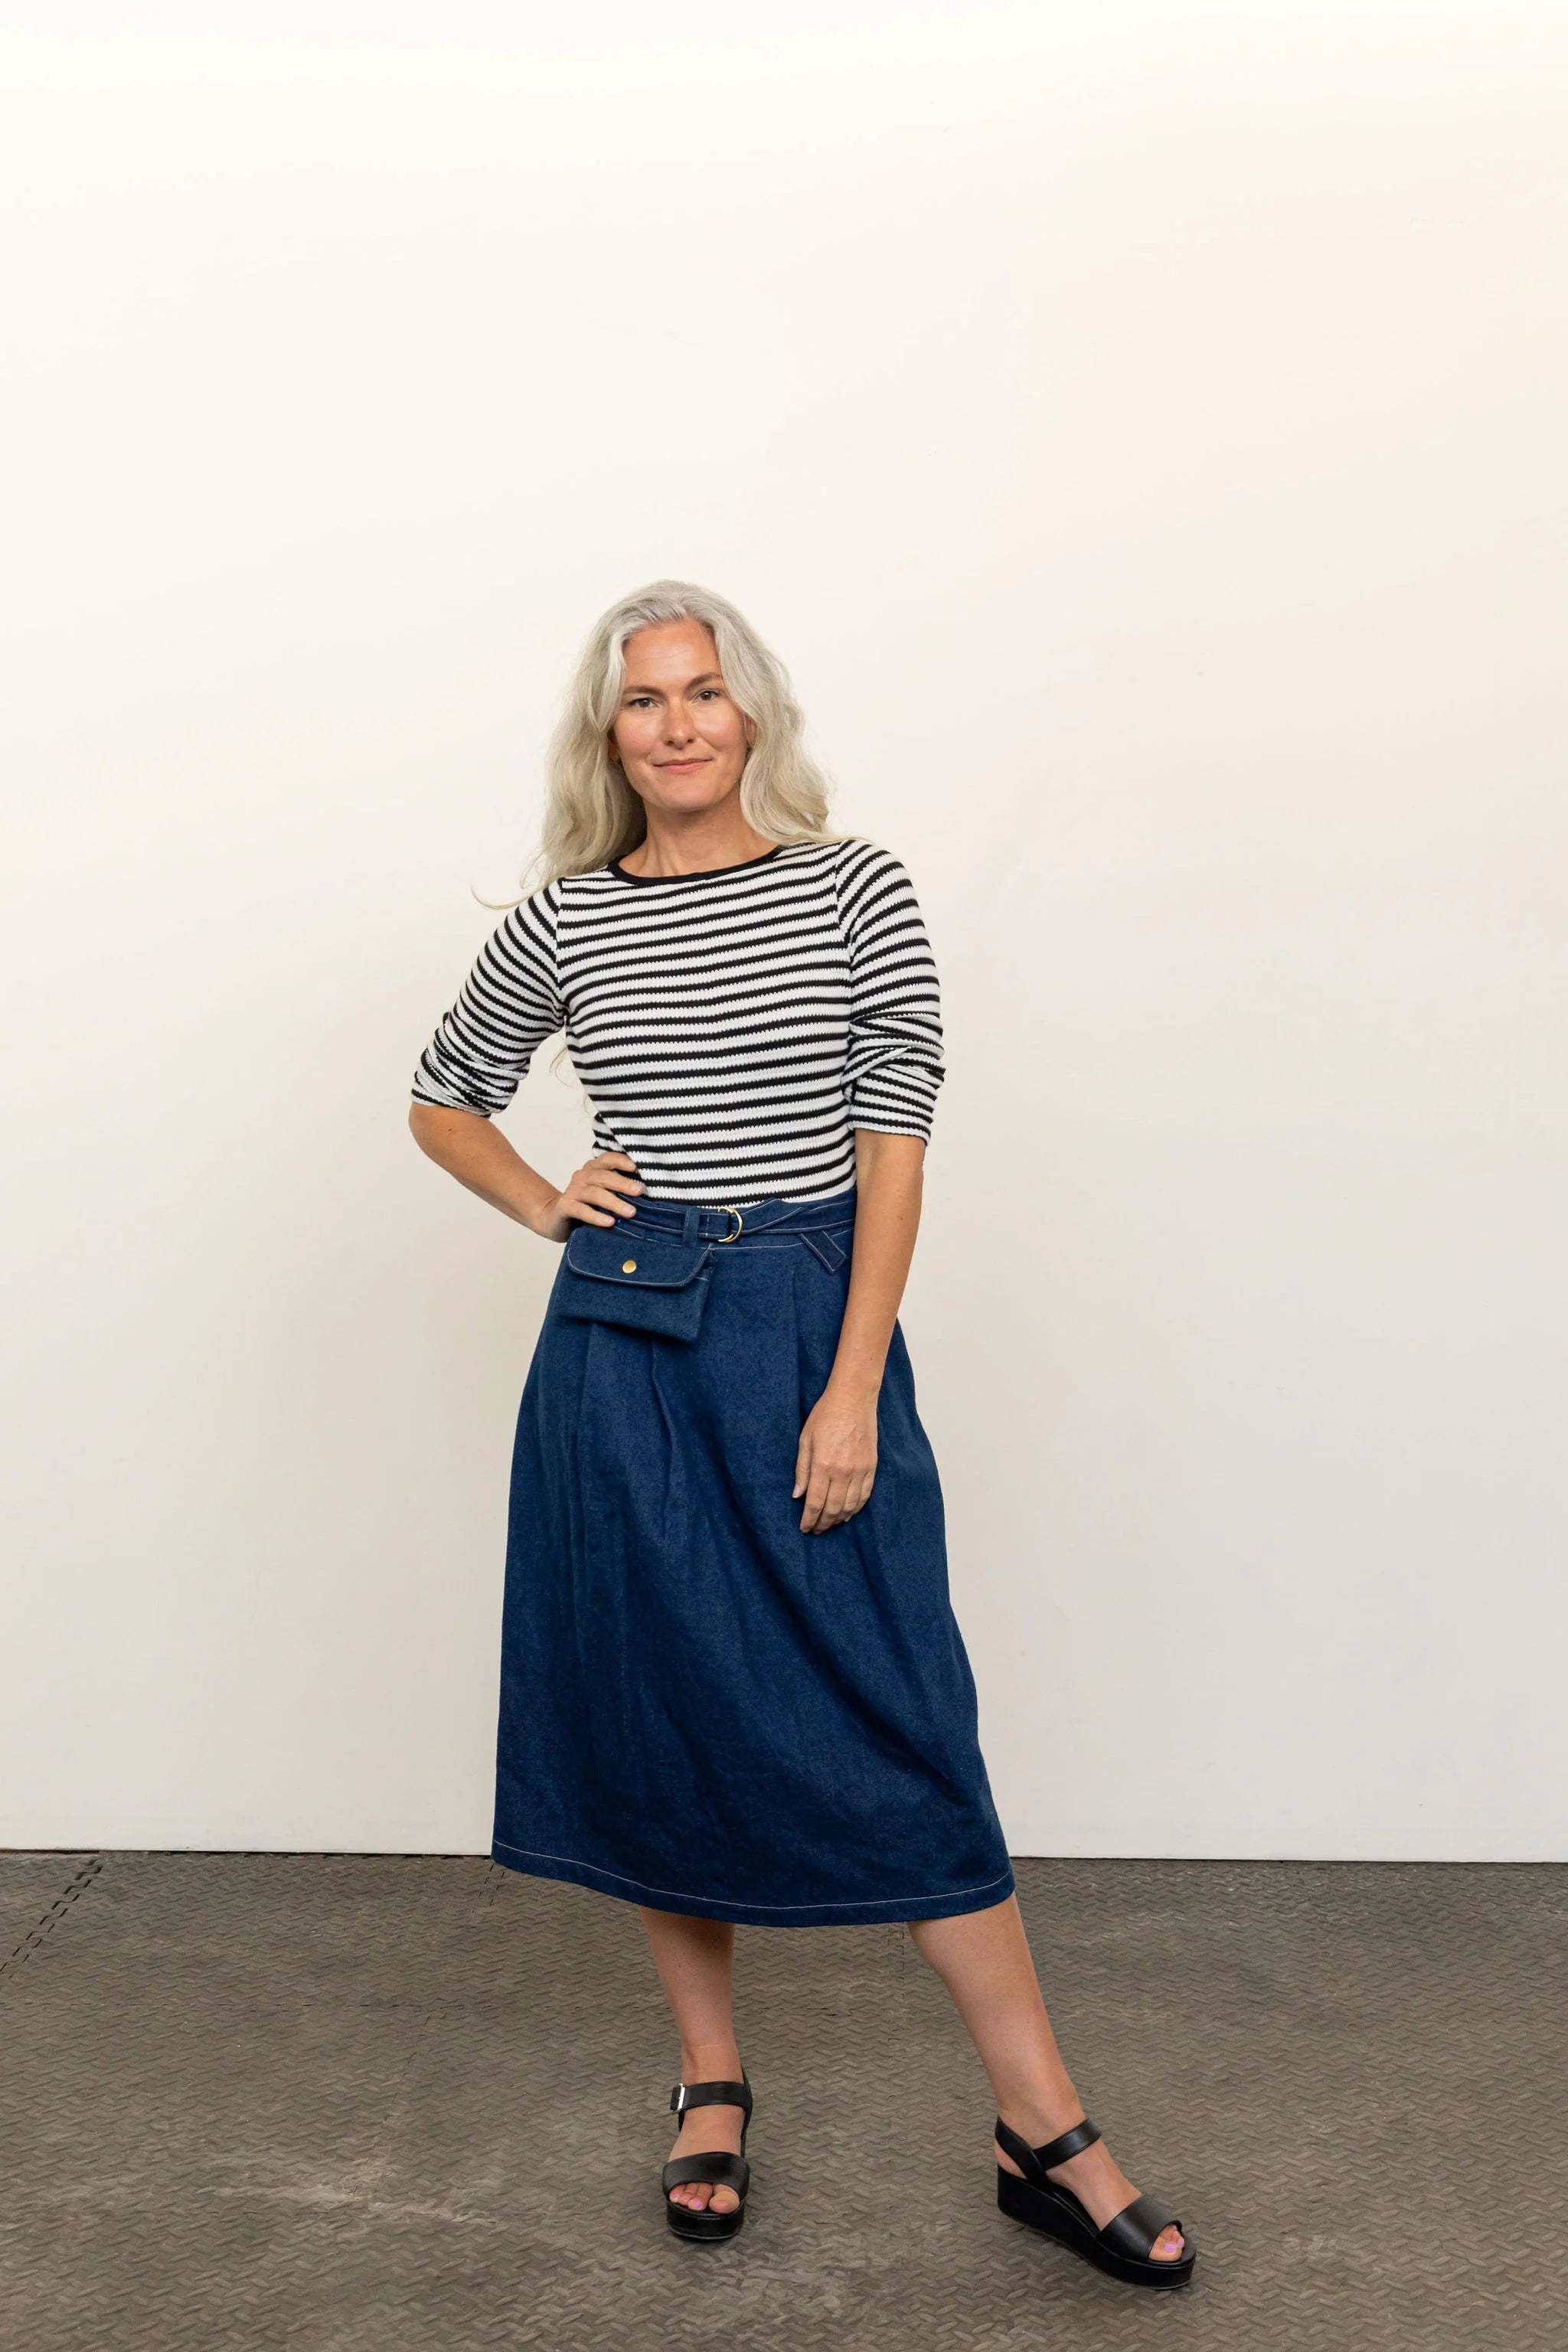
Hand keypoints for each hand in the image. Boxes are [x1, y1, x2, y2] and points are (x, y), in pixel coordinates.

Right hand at [532, 1151, 643, 1243]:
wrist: (554, 1217)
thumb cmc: (586, 1204)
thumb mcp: (602, 1192)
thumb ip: (618, 1188)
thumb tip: (646, 1191)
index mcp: (592, 1169)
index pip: (607, 1159)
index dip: (620, 1161)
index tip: (636, 1167)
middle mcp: (582, 1177)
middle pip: (603, 1177)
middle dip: (623, 1183)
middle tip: (640, 1191)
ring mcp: (572, 1192)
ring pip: (594, 1194)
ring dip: (614, 1202)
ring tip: (630, 1212)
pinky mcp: (565, 1207)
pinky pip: (581, 1210)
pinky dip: (596, 1216)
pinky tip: (609, 1222)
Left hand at [793, 1380, 878, 1532]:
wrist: (853, 1399)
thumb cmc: (825, 1416)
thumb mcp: (805, 1440)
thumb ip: (801, 1470)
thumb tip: (797, 1495)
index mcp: (823, 1465)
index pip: (814, 1503)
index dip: (809, 1520)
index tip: (804, 1528)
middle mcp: (842, 1472)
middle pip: (833, 1509)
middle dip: (823, 1523)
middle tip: (816, 1530)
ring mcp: (860, 1471)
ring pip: (850, 1506)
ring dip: (839, 1519)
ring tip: (830, 1524)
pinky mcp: (872, 1467)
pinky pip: (865, 1495)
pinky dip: (856, 1508)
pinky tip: (848, 1513)